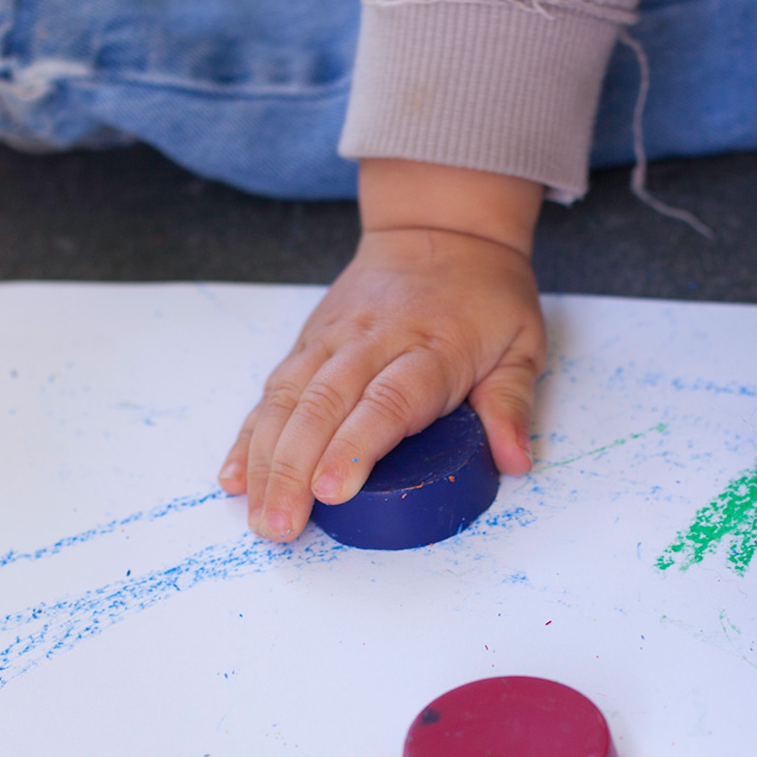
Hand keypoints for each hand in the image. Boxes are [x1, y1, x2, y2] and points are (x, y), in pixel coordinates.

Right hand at [220, 161, 544, 540]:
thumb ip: (512, 402)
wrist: (441, 228)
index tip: (331, 492)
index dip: (354, 447)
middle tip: (281, 527)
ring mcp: (333, 340)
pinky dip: (250, 435)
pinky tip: (234, 476)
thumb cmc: (484, 294)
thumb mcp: (522, 342)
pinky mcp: (308, 341)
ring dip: (265, 462)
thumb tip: (515, 460)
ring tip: (259, 516)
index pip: (387, 401)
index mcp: (432, 348)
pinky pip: (272, 390)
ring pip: (286, 400)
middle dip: (293, 471)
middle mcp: (372, 342)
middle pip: (322, 407)